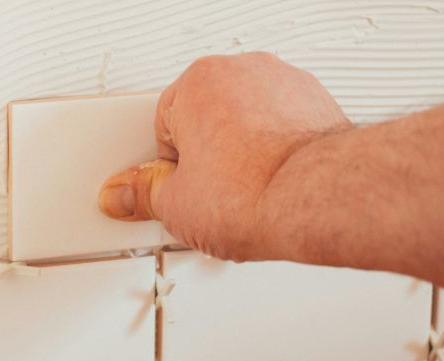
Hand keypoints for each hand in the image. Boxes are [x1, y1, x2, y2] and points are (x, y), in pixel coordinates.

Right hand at [97, 53, 349, 260]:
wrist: (317, 199)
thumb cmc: (254, 192)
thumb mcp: (175, 206)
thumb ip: (144, 194)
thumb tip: (125, 194)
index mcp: (197, 81)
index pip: (163, 127)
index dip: (168, 169)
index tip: (176, 192)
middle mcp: (243, 71)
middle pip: (206, 118)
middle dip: (206, 157)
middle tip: (209, 196)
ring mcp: (285, 84)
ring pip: (248, 121)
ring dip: (243, 153)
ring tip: (245, 194)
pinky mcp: (319, 104)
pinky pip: (284, 127)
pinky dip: (278, 152)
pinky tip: (274, 185)